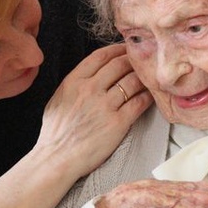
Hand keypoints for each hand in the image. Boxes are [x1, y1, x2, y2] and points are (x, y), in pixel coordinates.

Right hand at [36, 43, 152, 178]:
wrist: (57, 158)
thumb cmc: (56, 133)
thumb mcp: (58, 99)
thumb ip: (75, 84)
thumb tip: (91, 75)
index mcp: (74, 81)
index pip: (101, 56)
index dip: (117, 49)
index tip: (125, 48)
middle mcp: (90, 89)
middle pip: (120, 64)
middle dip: (133, 60)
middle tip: (142, 62)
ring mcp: (105, 105)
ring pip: (132, 81)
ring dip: (143, 77)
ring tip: (149, 78)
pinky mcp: (118, 122)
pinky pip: (139, 102)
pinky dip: (147, 96)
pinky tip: (151, 95)